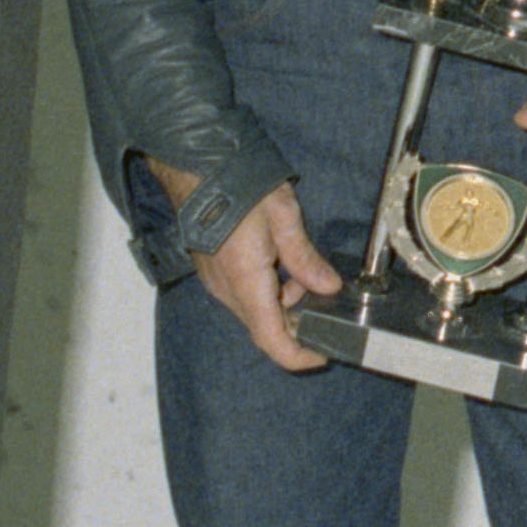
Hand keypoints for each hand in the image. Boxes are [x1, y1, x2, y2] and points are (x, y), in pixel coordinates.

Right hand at [167, 168, 343, 373]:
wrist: (198, 170)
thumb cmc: (241, 188)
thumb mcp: (284, 218)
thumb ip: (305, 258)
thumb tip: (329, 287)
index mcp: (246, 282)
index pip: (271, 339)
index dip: (298, 356)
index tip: (322, 354)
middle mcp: (227, 292)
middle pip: (264, 328)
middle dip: (296, 322)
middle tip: (322, 300)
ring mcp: (217, 284)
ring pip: (255, 312)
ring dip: (283, 302)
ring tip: (302, 270)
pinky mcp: (213, 274)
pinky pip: (243, 296)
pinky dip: (267, 291)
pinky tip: (279, 262)